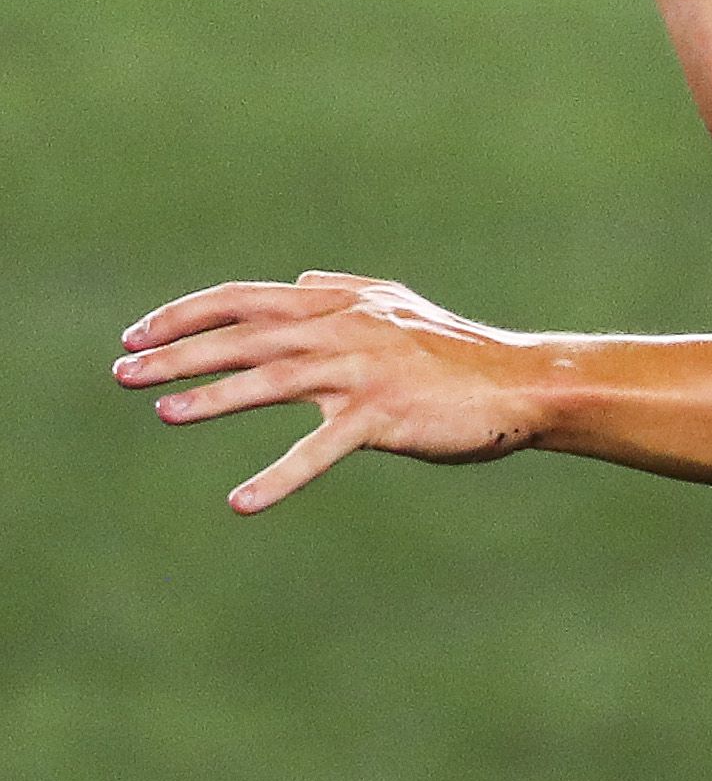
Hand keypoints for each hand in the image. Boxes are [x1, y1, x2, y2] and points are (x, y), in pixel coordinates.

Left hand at [116, 271, 545, 513]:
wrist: (521, 385)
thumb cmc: (458, 353)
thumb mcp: (399, 307)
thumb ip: (345, 290)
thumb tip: (299, 278)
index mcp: (340, 302)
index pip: (244, 298)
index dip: (185, 314)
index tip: (136, 335)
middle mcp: (344, 329)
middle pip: (244, 335)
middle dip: (176, 353)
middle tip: (121, 373)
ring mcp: (363, 371)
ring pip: (272, 380)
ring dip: (212, 398)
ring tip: (164, 412)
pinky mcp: (384, 415)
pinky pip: (320, 449)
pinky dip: (279, 476)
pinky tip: (242, 502)